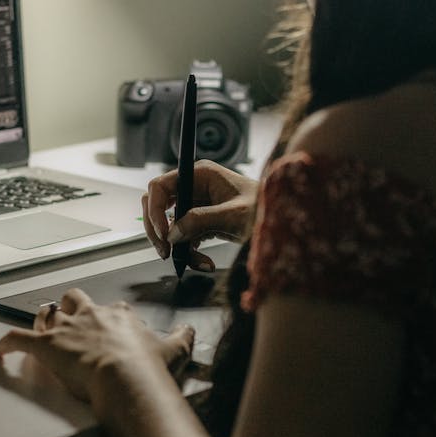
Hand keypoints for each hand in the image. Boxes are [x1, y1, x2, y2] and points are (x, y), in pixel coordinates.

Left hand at [0, 289, 194, 401]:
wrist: (126, 377)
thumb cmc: (147, 366)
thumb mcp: (175, 349)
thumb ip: (182, 337)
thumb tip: (190, 330)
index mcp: (119, 316)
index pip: (113, 307)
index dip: (110, 314)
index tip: (112, 322)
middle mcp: (91, 316)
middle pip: (75, 299)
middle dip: (71, 305)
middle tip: (70, 314)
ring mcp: (67, 329)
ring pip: (47, 314)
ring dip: (42, 319)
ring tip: (39, 322)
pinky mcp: (46, 346)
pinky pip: (17, 339)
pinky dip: (4, 344)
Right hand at [142, 159, 257, 270]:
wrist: (281, 222)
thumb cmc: (265, 208)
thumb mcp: (233, 215)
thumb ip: (201, 221)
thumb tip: (174, 234)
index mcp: (200, 175)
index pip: (160, 186)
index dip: (154, 209)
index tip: (162, 234)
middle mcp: (195, 187)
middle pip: (158, 206)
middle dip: (160, 231)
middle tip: (166, 252)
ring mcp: (197, 204)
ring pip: (171, 226)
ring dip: (178, 247)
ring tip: (196, 262)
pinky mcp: (202, 221)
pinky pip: (184, 237)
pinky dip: (190, 252)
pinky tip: (204, 261)